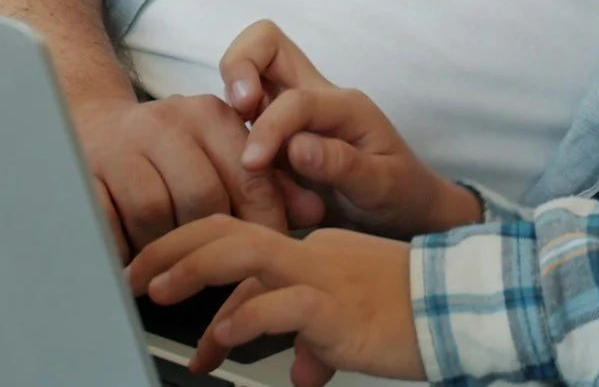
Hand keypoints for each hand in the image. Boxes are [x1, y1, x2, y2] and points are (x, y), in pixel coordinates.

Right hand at [71, 93, 288, 255]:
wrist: (96, 124)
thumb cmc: (173, 148)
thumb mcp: (225, 152)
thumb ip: (272, 181)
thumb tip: (315, 211)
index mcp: (209, 114)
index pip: (249, 172)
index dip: (262, 218)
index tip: (266, 250)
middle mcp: (166, 121)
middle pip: (201, 197)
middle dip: (211, 238)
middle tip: (216, 264)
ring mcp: (121, 145)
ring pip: (154, 213)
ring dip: (165, 245)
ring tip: (172, 259)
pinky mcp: (83, 170)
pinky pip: (107, 221)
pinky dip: (122, 246)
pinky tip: (133, 254)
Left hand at [130, 218, 423, 386]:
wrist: (463, 310)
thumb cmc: (413, 316)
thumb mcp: (351, 326)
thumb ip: (317, 340)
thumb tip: (299, 369)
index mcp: (314, 252)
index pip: (240, 246)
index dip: (193, 266)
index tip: (160, 290)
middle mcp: (312, 254)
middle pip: (228, 230)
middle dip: (172, 248)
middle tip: (134, 276)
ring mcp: (323, 275)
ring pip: (244, 250)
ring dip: (191, 268)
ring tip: (156, 290)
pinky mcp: (335, 306)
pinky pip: (279, 305)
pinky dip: (244, 320)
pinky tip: (224, 340)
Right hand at [219, 21, 480, 237]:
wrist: (405, 211)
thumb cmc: (400, 194)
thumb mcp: (383, 186)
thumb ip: (342, 165)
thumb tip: (297, 146)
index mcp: (343, 105)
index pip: (295, 99)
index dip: (269, 127)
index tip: (253, 163)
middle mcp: (315, 97)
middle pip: (265, 43)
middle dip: (239, 65)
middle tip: (235, 111)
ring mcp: (291, 113)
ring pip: (247, 74)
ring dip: (228, 104)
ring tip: (233, 152)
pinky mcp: (275, 134)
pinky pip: (240, 118)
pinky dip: (230, 136)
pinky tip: (241, 178)